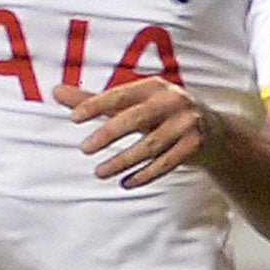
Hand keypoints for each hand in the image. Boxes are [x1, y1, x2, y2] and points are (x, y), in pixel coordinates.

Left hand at [55, 79, 217, 189]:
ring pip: (150, 146)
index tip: (74, 118)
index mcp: (154, 86)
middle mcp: (172, 100)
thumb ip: (95, 100)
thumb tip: (55, 91)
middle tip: (84, 149)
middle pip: (136, 118)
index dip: (97, 105)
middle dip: (108, 134)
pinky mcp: (195, 145)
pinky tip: (126, 182)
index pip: (121, 95)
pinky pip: (166, 163)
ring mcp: (186, 123)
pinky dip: (144, 175)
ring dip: (122, 161)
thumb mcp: (133, 104)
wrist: (214, 131)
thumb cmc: (162, 114)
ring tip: (99, 172)